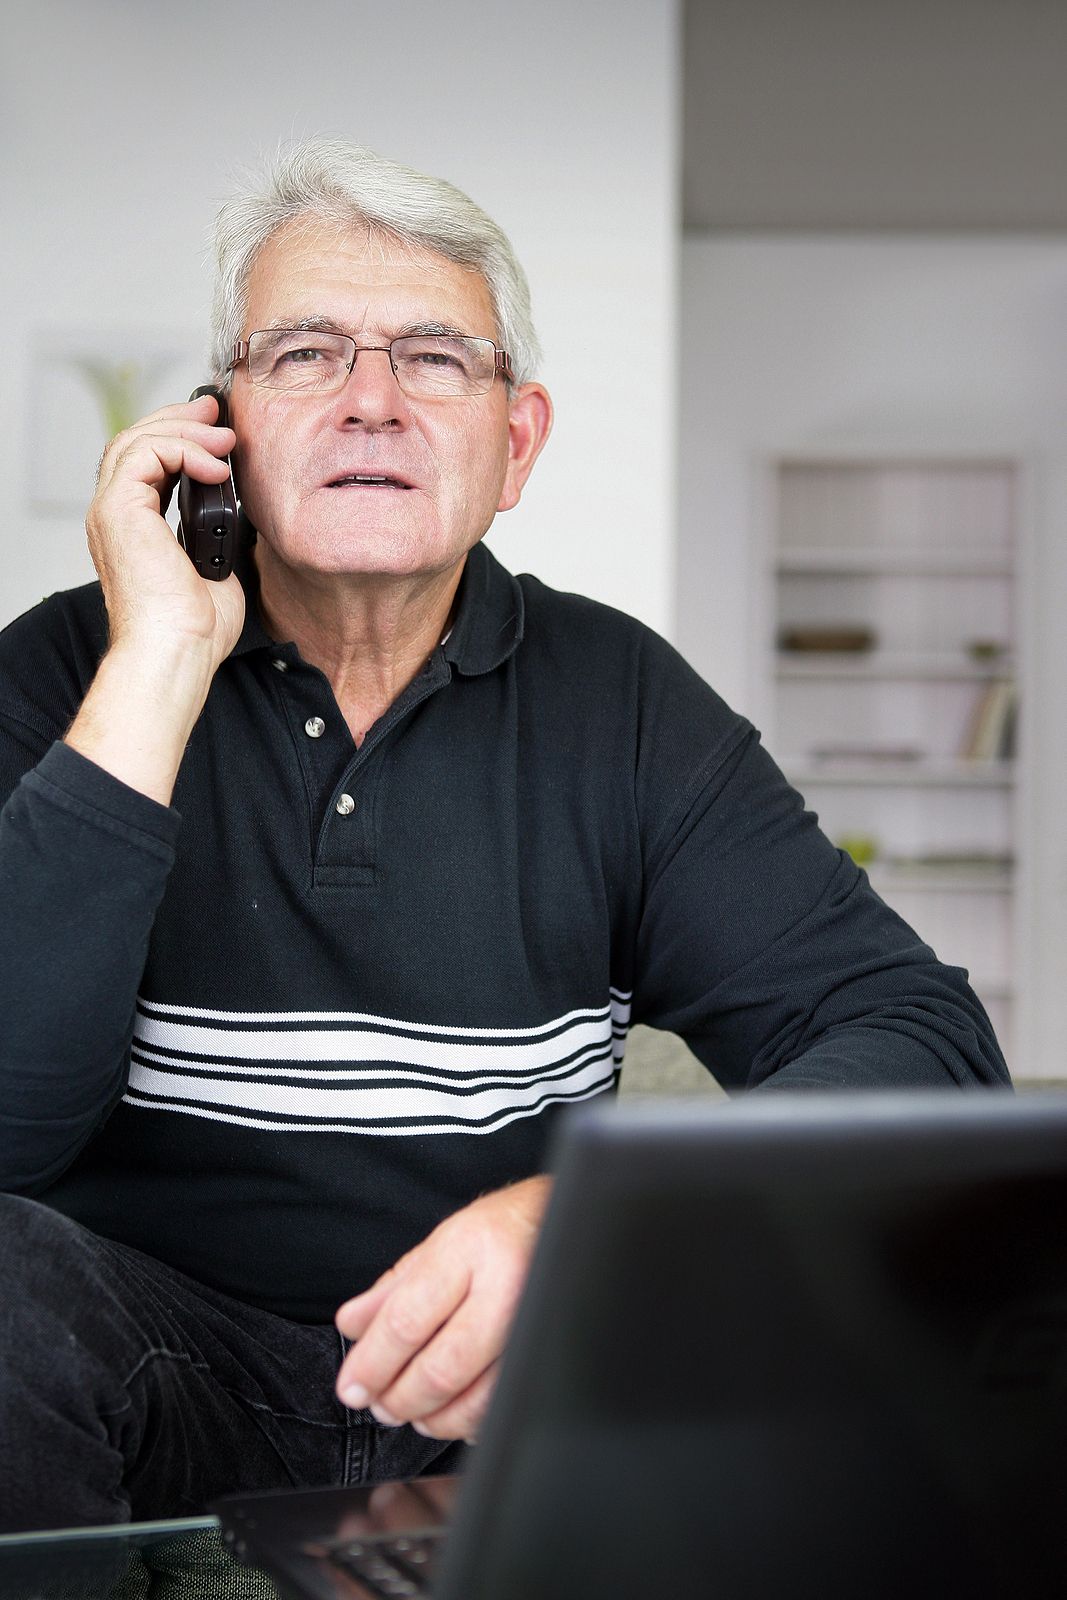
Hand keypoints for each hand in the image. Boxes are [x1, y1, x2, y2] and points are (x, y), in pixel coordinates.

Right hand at [68, 395, 245, 803]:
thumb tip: (240, 519)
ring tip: (225, 438)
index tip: (218, 434)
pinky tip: (215, 468)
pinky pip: (146, 455)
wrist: (178, 651)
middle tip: (217, 414)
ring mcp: (112, 512)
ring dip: (186, 431)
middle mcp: (116, 517)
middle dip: (179, 421)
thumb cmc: (196, 629)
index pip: (145, 465)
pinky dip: (183, 450)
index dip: (179, 439)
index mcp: (134, 529)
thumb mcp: (218, 571)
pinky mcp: (118, 511)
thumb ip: (219, 539)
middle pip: (135, 443)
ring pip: (137, 441)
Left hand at [335, 1175, 551, 1441]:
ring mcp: (535, 1324)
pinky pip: (508, 1404)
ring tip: (414, 1412)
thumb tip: (352, 1328)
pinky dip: (473, 1421)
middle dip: (400, 1398)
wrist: (559, 1221)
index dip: (372, 1363)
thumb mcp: (438, 1244)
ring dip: (435, 1418)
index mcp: (468, 1250)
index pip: (408, 1320)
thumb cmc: (498, 1231)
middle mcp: (505, 1286)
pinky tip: (455, 1413)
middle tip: (380, 1405)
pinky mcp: (551, 1353)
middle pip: (442, 1367)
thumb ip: (390, 1289)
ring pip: (478, 1398)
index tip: (351, 1387)